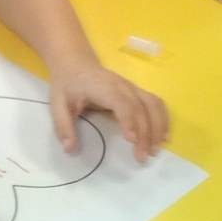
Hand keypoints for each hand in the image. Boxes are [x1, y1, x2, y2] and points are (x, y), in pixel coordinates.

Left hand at [49, 63, 168, 163]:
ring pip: (153, 104)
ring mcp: (132, 87)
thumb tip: (69, 149)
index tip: (132, 141)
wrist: (76, 63)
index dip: (129, 121)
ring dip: (158, 127)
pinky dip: (163, 118)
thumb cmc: (67, 84)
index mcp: (103, 88)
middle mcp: (122, 86)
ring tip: (156, 149)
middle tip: (142, 157)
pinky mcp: (136, 91)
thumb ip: (63, 126)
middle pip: (141, 108)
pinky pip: (155, 102)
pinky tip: (163, 136)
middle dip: (145, 133)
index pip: (122, 103)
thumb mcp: (58, 104)